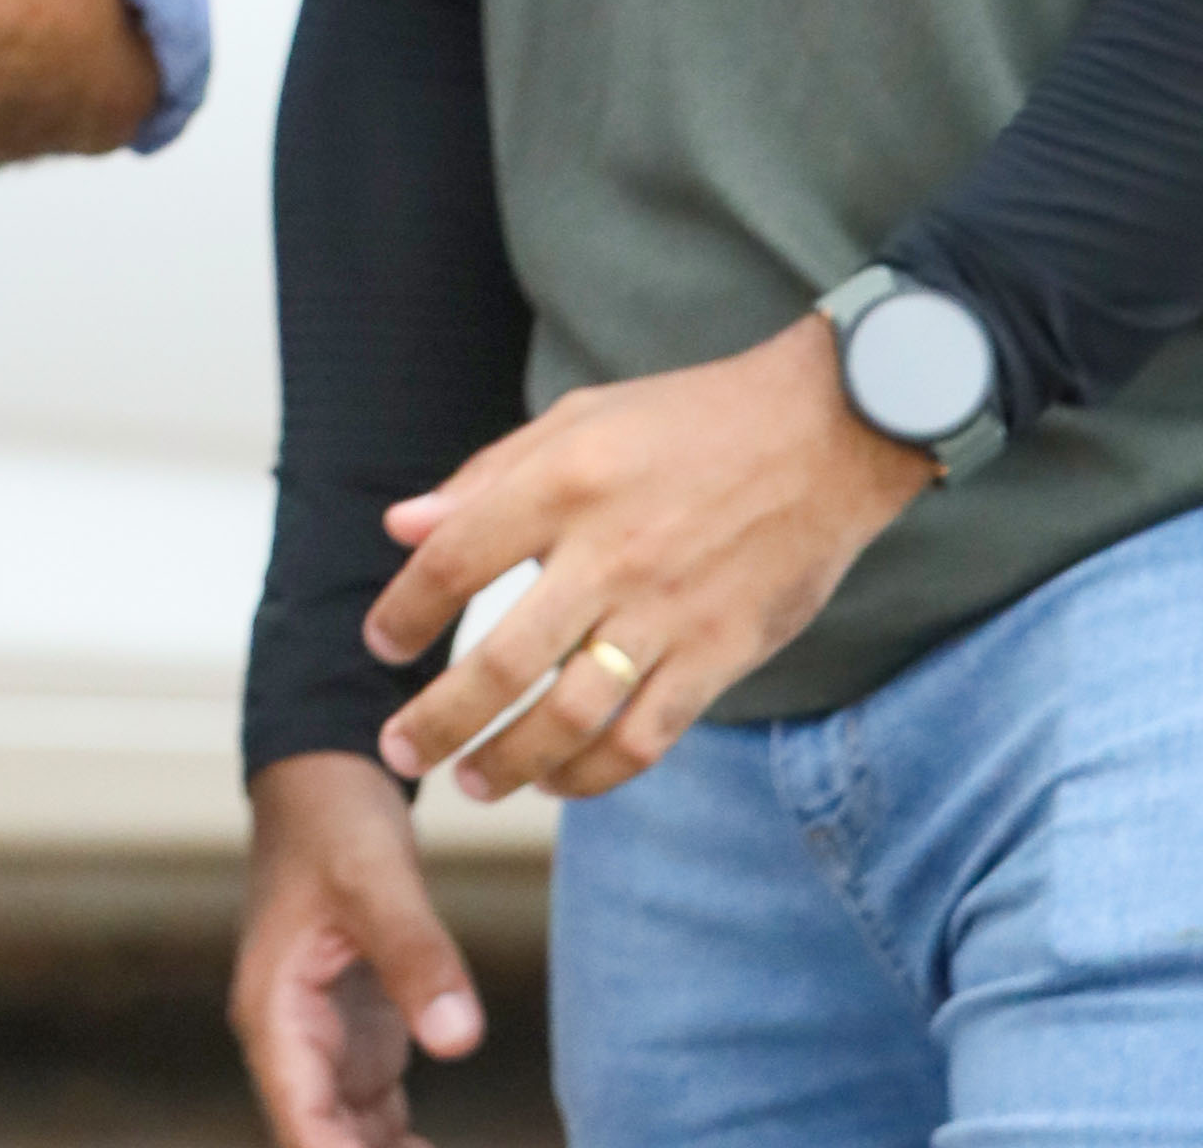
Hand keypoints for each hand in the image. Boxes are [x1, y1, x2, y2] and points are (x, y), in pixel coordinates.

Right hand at [229, 752, 485, 1147]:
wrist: (326, 775)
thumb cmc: (333, 815)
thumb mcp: (375, 876)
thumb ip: (416, 954)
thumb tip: (461, 1041)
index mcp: (275, 1016)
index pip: (304, 1131)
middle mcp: (291, 1044)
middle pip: (326, 1146)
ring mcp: (324, 1046)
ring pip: (351, 1143)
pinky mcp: (357, 1042)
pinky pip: (377, 1124)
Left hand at [365, 315, 929, 801]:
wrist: (821, 435)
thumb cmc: (688, 421)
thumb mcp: (579, 419)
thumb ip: (486, 477)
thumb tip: (401, 526)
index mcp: (564, 480)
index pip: (457, 560)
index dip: (407, 610)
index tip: (381, 644)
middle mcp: (608, 552)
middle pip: (502, 660)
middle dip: (439, 719)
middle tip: (398, 750)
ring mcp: (666, 613)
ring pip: (570, 717)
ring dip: (510, 762)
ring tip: (471, 784)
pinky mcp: (718, 657)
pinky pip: (644, 738)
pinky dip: (593, 774)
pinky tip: (558, 781)